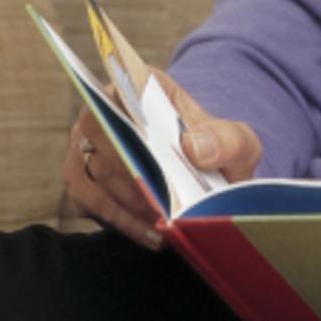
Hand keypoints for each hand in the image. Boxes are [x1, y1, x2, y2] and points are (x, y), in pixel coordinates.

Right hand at [62, 67, 263, 249]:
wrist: (210, 175)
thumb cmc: (219, 150)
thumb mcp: (239, 142)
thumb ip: (227, 140)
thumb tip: (193, 147)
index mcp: (142, 85)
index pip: (120, 97)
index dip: (131, 127)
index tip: (156, 161)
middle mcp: (104, 111)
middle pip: (102, 143)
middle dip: (134, 180)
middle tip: (166, 208)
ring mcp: (86, 146)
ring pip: (92, 177)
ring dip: (127, 207)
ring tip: (163, 227)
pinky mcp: (82, 180)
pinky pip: (87, 203)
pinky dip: (119, 221)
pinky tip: (152, 235)